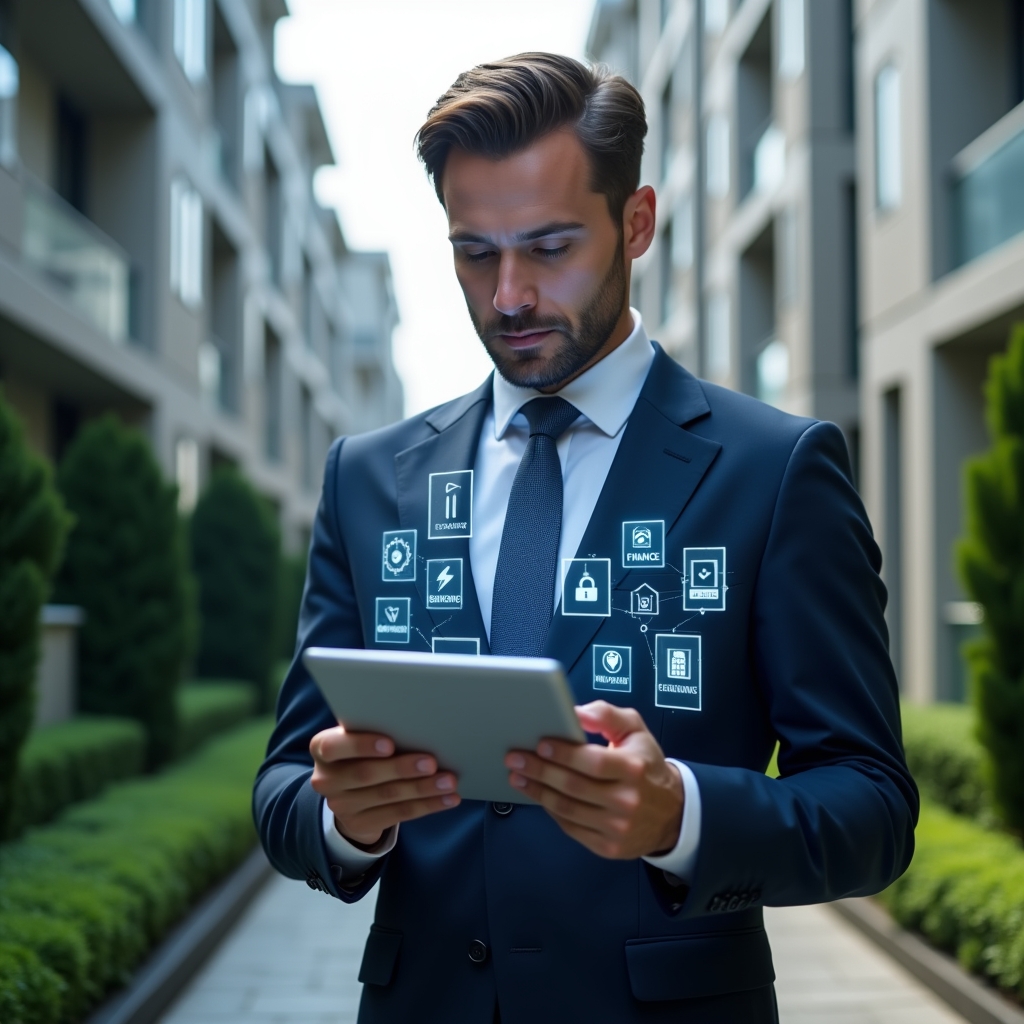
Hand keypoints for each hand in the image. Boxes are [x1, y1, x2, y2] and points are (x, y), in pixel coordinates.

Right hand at [309, 726, 460, 846]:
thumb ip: (374, 728)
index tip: (390, 744)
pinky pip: (398, 814)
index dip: (361, 745)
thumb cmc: (362, 750)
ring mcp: (341, 805)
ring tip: (448, 781)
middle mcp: (326, 779)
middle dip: (402, 768)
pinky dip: (427, 805)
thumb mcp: (358, 737)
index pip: (333, 747)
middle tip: (432, 762)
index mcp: (322, 748)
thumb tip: (417, 722)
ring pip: (387, 796)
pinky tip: (448, 799)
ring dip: (422, 789)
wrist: (349, 792)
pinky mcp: (360, 823)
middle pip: (366, 774)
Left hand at [504, 701, 682, 859]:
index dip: (564, 753)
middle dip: (540, 770)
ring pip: (567, 809)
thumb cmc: (646, 765)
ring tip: (517, 776)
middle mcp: (627, 801)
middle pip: (573, 786)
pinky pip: (571, 827)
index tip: (540, 744)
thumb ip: (607, 715)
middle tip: (515, 758)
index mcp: (634, 769)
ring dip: (537, 792)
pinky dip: (550, 810)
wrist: (672, 813)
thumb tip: (576, 712)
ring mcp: (617, 827)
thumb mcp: (636, 730)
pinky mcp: (608, 847)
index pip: (593, 762)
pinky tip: (538, 795)